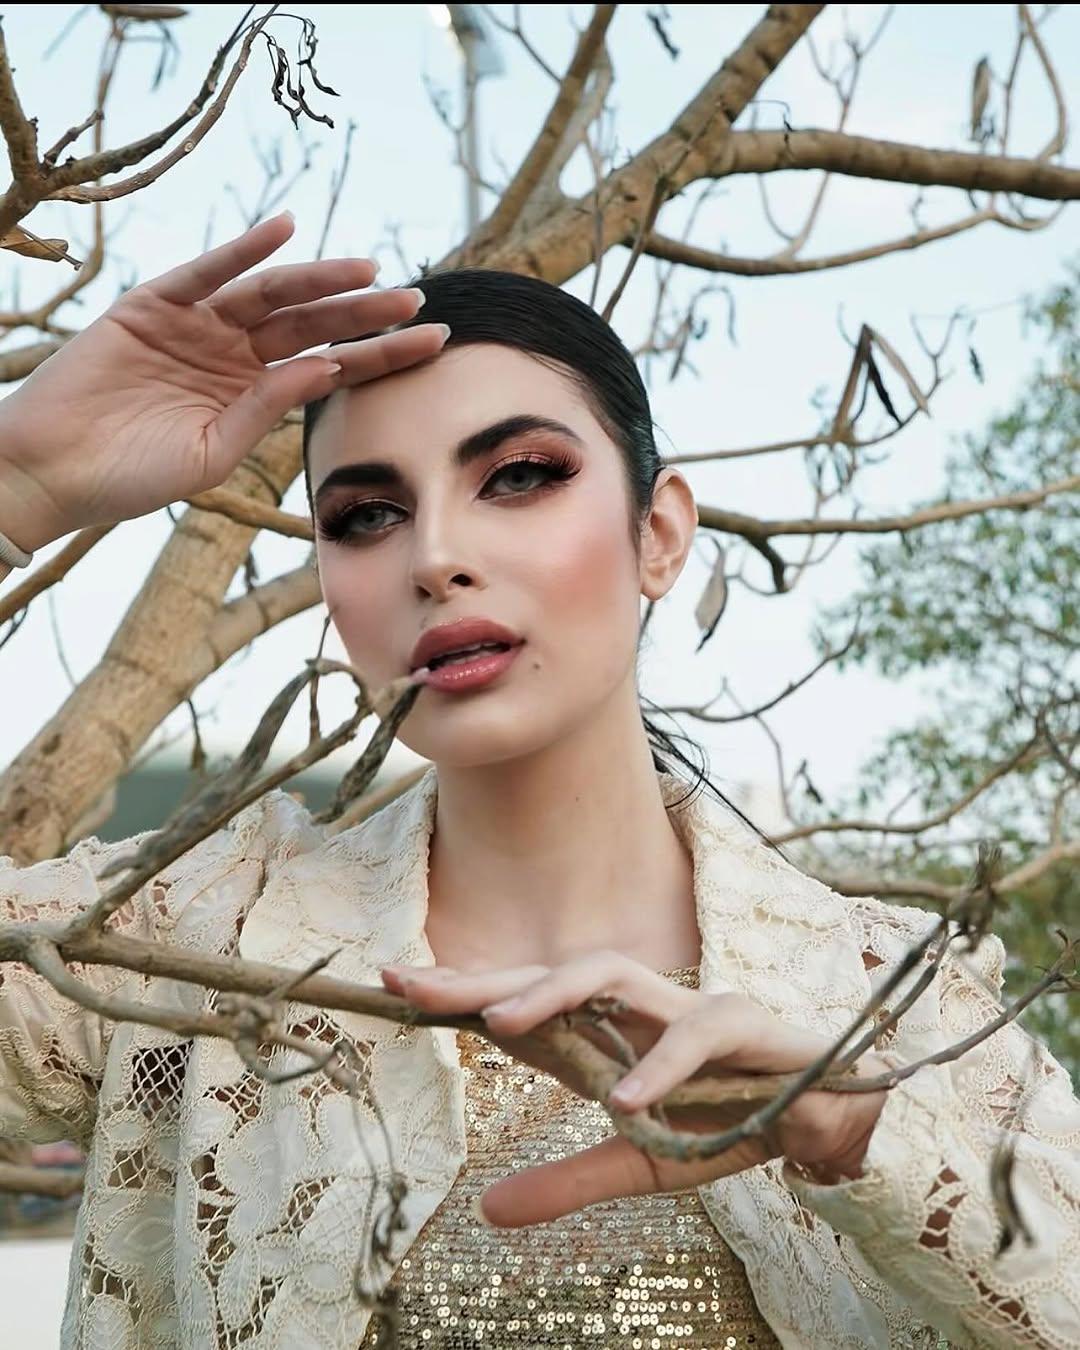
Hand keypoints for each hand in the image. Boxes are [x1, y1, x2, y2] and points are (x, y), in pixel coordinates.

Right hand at [0, 212, 446, 551]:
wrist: (53, 472)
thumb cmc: (131, 477)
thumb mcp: (212, 453)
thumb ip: (266, 410)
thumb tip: (327, 369)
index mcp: (253, 394)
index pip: (331, 366)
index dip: (381, 354)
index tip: (433, 342)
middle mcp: (231, 354)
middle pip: (312, 325)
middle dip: (365, 314)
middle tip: (417, 302)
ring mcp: (195, 326)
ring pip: (269, 295)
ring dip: (319, 280)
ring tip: (370, 272)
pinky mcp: (152, 306)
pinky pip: (204, 273)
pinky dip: (243, 250)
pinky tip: (285, 230)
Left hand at [381, 951, 886, 1227]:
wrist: (823, 1112)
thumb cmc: (724, 1121)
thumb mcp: (639, 1165)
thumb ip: (567, 1183)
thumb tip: (484, 1213)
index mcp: (604, 1037)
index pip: (522, 1006)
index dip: (461, 992)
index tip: (393, 985)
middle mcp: (635, 1011)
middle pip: (549, 977)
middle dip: (485, 979)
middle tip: (414, 989)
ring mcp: (684, 1009)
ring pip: (614, 976)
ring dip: (557, 991)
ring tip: (501, 1024)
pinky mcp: (741, 1026)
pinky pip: (697, 1033)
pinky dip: (660, 1065)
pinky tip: (623, 1099)